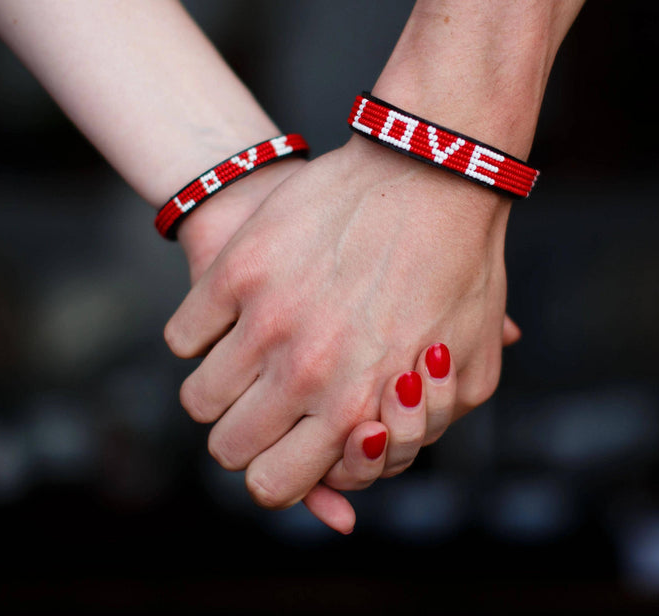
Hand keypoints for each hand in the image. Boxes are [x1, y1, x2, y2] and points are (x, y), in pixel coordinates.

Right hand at [167, 135, 512, 514]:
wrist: (429, 173)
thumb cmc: (458, 268)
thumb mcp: (474, 364)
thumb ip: (428, 424)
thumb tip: (373, 447)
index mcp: (357, 406)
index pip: (275, 485)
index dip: (276, 474)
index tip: (286, 444)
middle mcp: (303, 372)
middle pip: (228, 447)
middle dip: (246, 435)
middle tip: (269, 401)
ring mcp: (264, 319)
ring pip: (199, 397)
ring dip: (222, 386)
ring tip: (250, 358)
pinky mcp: (236, 271)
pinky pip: (184, 335)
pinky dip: (202, 334)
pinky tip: (233, 317)